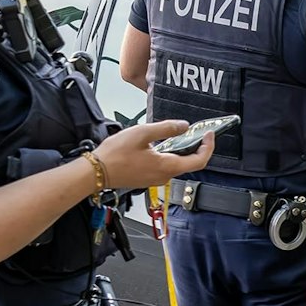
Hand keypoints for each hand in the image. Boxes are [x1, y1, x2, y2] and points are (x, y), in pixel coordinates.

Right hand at [95, 120, 216, 189]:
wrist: (96, 172)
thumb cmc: (115, 154)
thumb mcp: (142, 133)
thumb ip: (166, 128)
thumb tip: (184, 126)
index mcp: (167, 166)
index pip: (199, 160)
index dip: (208, 147)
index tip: (209, 134)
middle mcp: (165, 176)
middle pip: (190, 163)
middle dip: (197, 146)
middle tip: (197, 132)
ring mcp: (156, 179)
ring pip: (177, 164)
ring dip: (182, 150)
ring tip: (180, 134)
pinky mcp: (148, 178)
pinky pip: (165, 166)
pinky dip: (170, 155)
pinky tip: (162, 144)